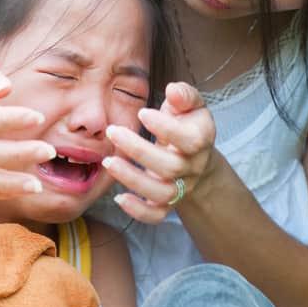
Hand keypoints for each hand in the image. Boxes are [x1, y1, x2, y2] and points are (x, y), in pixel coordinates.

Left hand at [101, 82, 216, 222]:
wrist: (196, 158)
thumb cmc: (186, 124)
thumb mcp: (190, 105)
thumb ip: (184, 95)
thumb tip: (173, 90)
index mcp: (200, 141)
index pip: (188, 139)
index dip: (165, 128)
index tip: (142, 112)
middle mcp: (191, 168)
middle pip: (169, 167)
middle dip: (138, 150)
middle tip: (112, 131)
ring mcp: (180, 188)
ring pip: (161, 193)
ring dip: (132, 179)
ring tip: (107, 162)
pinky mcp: (167, 203)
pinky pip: (156, 215)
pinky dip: (138, 212)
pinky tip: (118, 198)